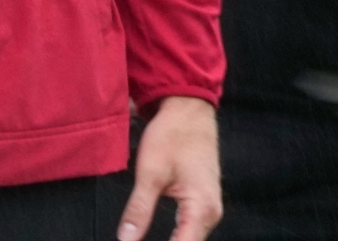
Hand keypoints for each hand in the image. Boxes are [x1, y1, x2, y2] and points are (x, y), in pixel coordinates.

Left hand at [119, 96, 220, 240]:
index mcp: (201, 209)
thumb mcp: (149, 173)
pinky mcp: (204, 202)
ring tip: (140, 240)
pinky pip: (192, 228)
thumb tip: (125, 240)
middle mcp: (211, 214)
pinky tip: (162, 238)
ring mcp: (211, 208)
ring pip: (190, 239)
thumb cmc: (172, 135)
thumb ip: (139, 210)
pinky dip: (177, 237)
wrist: (189, 110)